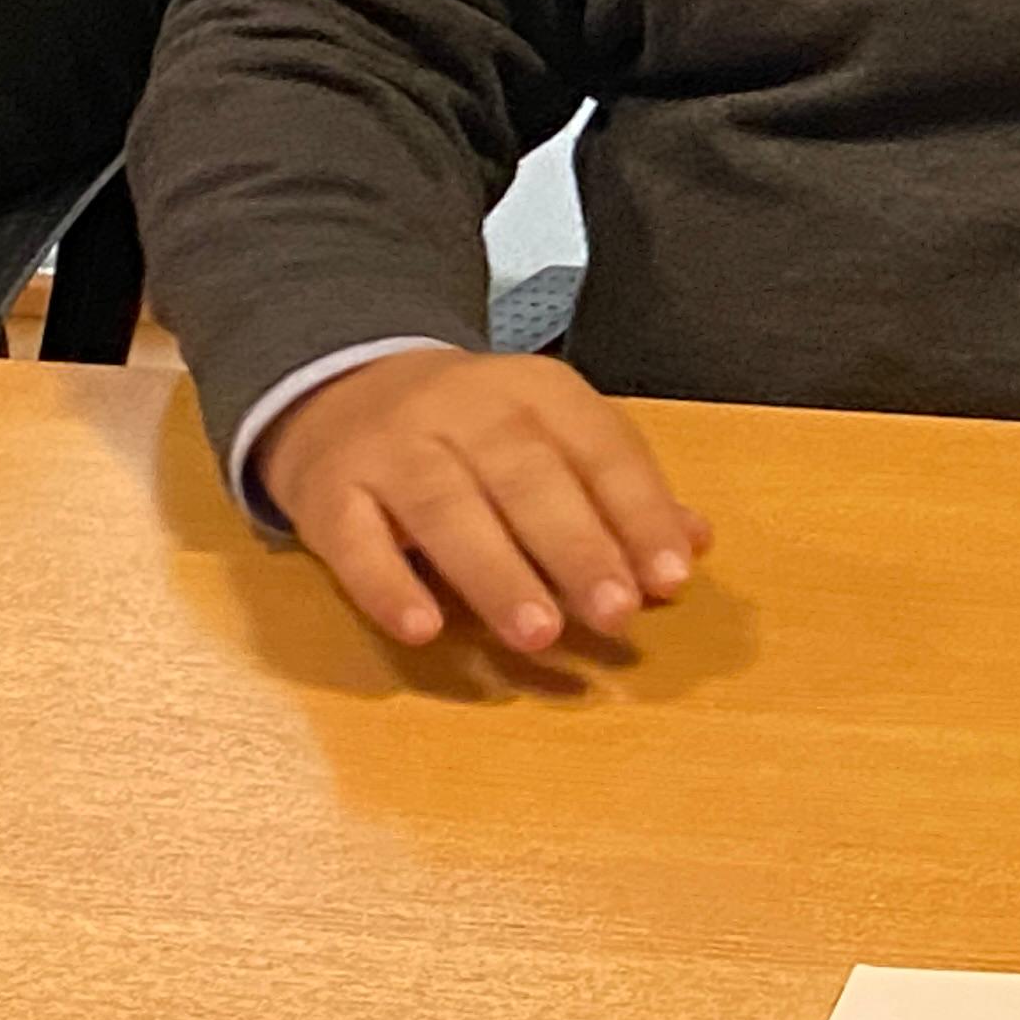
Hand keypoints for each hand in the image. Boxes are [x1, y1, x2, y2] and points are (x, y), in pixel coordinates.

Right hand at [259, 348, 708, 655]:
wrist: (339, 386)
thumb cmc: (473, 432)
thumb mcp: (550, 436)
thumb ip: (618, 490)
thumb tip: (693, 545)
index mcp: (536, 390)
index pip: (598, 447)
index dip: (637, 512)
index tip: (669, 578)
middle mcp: (463, 407)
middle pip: (525, 476)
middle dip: (575, 546)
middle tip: (614, 614)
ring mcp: (390, 446)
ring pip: (445, 506)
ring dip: (496, 573)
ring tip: (538, 634)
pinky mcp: (326, 490)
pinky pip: (354, 539)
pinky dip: (387, 584)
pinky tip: (422, 628)